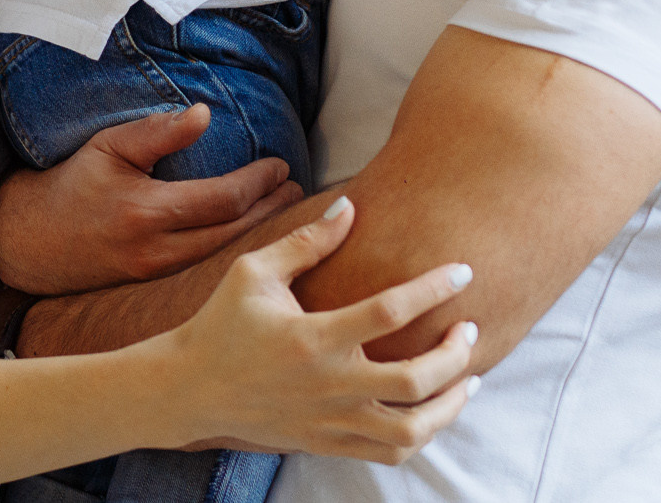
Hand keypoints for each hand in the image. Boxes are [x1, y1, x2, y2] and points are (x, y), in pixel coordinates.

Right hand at [0, 105, 303, 294]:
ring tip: (286, 211)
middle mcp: (156, 250)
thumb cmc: (72, 185)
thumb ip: (158, 131)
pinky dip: (239, 250)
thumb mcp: (108, 146)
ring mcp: (157, 276)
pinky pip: (209, 269)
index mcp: (146, 212)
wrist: (31, 242)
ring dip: (262, 233)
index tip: (281, 166)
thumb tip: (205, 114)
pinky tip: (256, 238)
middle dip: (273, 211)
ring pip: (226, 256)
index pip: (222, 200)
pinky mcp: (155, 288)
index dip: (259, 184)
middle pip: (234, 233)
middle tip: (298, 191)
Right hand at [163, 199, 480, 462]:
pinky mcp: (327, 443)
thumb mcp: (254, 272)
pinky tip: (432, 410)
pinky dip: (421, 435)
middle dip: (456, 354)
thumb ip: (306, 241)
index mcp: (313, 337)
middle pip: (416, 380)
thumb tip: (350, 205)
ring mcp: (330, 421)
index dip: (433, 287)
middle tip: (470, 330)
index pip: (389, 311)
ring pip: (411, 431)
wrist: (190, 389)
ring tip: (467, 379)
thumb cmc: (222, 323)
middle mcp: (328, 385)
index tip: (463, 271)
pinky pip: (388, 453)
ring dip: (449, 406)